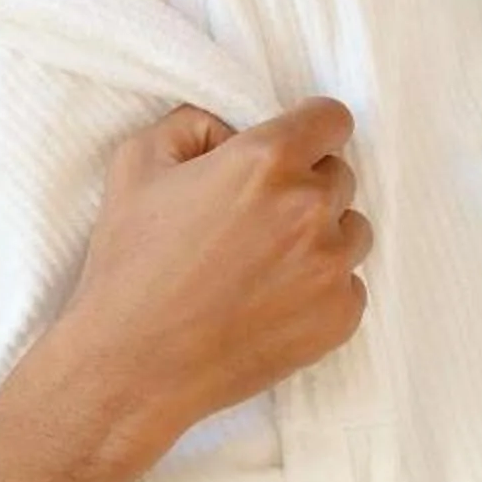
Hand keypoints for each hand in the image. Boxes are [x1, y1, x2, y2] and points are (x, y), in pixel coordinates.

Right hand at [50, 99, 370, 458]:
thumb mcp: (135, 165)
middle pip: (340, 175)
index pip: (332, 118)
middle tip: (254, 218)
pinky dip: (319, 287)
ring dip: (320, 236)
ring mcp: (331, 266)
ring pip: (352, 229)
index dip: (309, 130)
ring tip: (264, 262)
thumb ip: (191, 124)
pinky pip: (349, 284)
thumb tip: (228, 128)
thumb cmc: (130, 263)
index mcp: (266, 161)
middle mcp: (310, 208)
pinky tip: (269, 299)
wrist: (133, 363)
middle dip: (304, 186)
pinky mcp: (340, 316)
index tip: (291, 150)